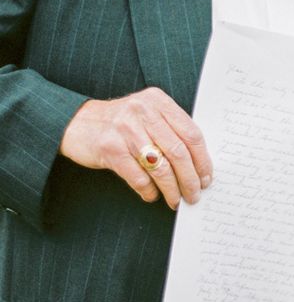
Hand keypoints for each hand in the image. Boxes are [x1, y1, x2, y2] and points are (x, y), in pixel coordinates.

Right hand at [60, 88, 212, 208]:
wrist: (77, 122)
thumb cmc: (121, 123)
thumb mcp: (148, 114)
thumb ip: (171, 130)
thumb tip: (199, 166)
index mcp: (158, 101)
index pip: (191, 133)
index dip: (202, 160)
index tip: (207, 178)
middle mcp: (142, 111)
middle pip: (178, 152)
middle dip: (190, 179)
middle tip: (195, 195)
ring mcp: (125, 129)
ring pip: (160, 167)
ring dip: (172, 189)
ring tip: (176, 200)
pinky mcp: (109, 148)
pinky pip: (138, 177)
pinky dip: (149, 191)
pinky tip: (152, 195)